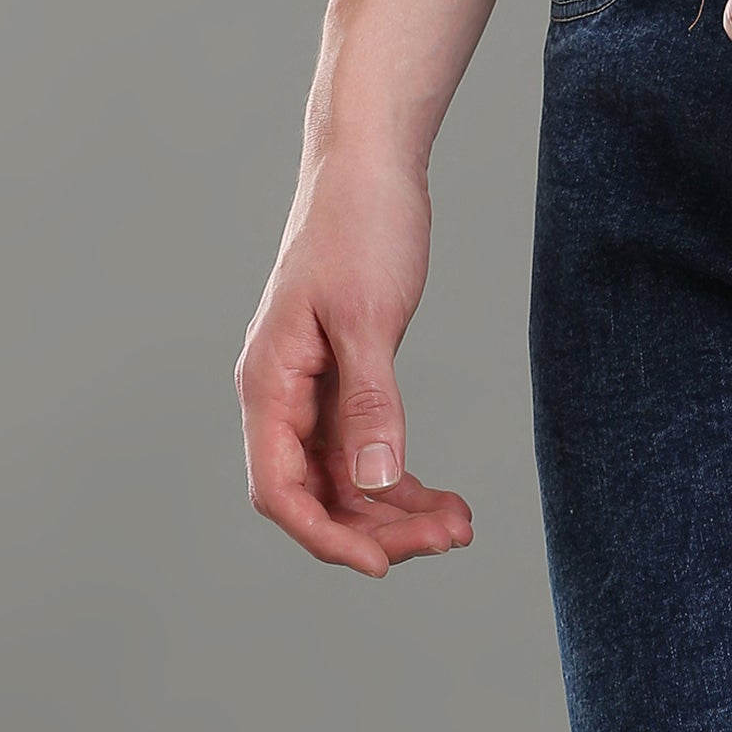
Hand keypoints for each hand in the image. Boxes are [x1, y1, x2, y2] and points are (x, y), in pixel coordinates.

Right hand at [237, 148, 472, 575]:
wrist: (369, 166)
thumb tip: (374, 483)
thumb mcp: (369, 318)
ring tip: (462, 524)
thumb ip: (371, 403)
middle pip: (318, 496)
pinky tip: (448, 499)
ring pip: (347, 482)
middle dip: (380, 529)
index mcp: (269, 383)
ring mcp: (312, 394)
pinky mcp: (345, 384)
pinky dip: (403, 482)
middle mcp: (282, 397)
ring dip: (399, 513)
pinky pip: (366, 454)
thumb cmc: (361, 226)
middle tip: (450, 538)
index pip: (279, 490)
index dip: (325, 536)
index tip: (382, 564)